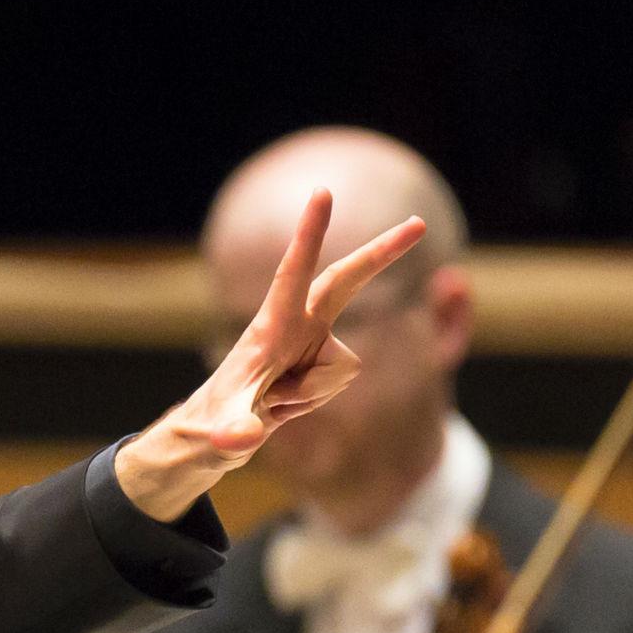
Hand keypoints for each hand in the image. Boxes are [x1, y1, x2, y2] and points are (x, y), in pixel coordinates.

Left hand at [114, 190, 425, 519]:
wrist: (217, 433)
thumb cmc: (213, 423)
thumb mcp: (223, 433)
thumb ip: (235, 434)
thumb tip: (241, 440)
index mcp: (271, 326)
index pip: (293, 272)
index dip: (310, 234)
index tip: (322, 192)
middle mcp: (296, 325)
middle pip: (347, 281)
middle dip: (382, 253)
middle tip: (418, 223)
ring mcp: (312, 341)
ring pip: (344, 368)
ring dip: (311, 393)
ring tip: (276, 401)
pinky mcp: (322, 360)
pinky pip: (341, 381)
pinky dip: (316, 398)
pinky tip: (289, 401)